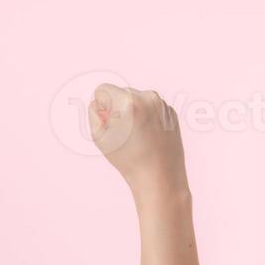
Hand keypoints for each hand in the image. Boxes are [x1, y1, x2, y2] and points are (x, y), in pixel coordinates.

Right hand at [88, 84, 189, 204]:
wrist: (159, 175)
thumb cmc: (128, 158)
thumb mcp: (99, 136)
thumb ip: (93, 112)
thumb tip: (100, 102)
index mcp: (128, 101)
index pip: (102, 89)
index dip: (100, 108)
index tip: (109, 124)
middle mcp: (148, 97)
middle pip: (120, 93)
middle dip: (117, 109)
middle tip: (123, 134)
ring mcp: (162, 103)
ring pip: (136, 100)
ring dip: (132, 113)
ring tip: (136, 136)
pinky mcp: (171, 111)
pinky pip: (151, 107)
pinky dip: (146, 118)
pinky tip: (148, 136)